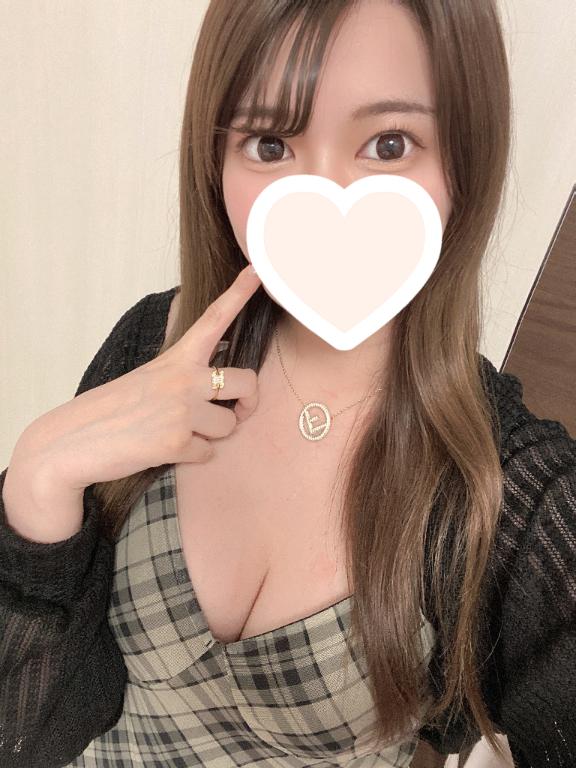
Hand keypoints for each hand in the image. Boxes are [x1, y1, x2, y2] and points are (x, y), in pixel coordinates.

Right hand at [18, 265, 261, 494]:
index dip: (238, 294)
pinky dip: (192, 456)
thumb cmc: (109, 411)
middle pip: (247, 381)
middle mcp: (183, 378)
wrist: (71, 442)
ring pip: (229, 425)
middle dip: (248, 401)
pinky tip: (164, 450)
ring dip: (211, 435)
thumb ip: (181, 376)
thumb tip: (217, 389)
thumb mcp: (147, 378)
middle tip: (238, 410)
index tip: (256, 271)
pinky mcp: (176, 442)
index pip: (213, 320)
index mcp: (176, 358)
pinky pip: (207, 453)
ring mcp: (181, 409)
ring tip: (178, 432)